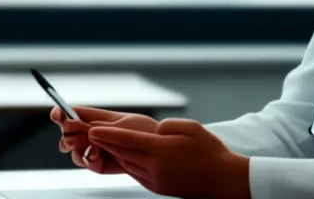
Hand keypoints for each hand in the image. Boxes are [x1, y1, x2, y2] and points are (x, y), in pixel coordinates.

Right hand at [50, 106, 157, 173]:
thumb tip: (77, 126)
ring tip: (92, 150)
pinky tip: (97, 158)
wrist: (157, 152)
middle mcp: (91, 132)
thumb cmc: (143, 132)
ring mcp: (94, 148)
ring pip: (72, 150)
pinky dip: (88, 161)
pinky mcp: (99, 163)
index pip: (71, 113)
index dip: (60, 113)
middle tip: (75, 139)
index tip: (57, 115)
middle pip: (67, 133)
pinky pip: (86, 162)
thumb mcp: (120, 126)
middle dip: (67, 136)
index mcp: (94, 117)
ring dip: (77, 149)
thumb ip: (97, 127)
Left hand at [87, 118, 250, 198]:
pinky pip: (136, 174)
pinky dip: (129, 164)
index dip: (107, 135)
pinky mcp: (158, 188)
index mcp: (160, 150)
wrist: (223, 179)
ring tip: (105, 143)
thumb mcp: (191, 127)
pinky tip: (127, 156)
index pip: (126, 140)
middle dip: (106, 143)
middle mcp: (154, 166)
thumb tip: (155, 130)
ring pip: (128, 164)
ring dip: (116, 154)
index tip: (91, 130)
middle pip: (122, 152)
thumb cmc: (210, 150)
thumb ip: (167, 125)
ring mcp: (155, 179)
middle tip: (90, 133)